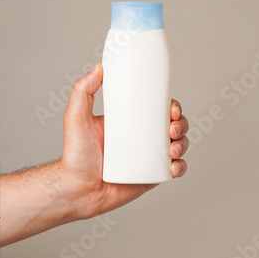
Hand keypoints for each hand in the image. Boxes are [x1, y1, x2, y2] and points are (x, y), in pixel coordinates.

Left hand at [60, 63, 188, 219]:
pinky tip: (175, 165)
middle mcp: (144, 139)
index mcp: (132, 123)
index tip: (172, 109)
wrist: (77, 190)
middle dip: (182, 125)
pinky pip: (175, 170)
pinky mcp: (152, 176)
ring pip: (179, 146)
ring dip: (184, 144)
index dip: (172, 107)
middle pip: (174, 126)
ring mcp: (150, 158)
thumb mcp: (77, 117)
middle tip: (173, 129)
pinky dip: (181, 166)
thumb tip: (99, 67)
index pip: (159, 110)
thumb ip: (82, 90)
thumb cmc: (75, 156)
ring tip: (173, 149)